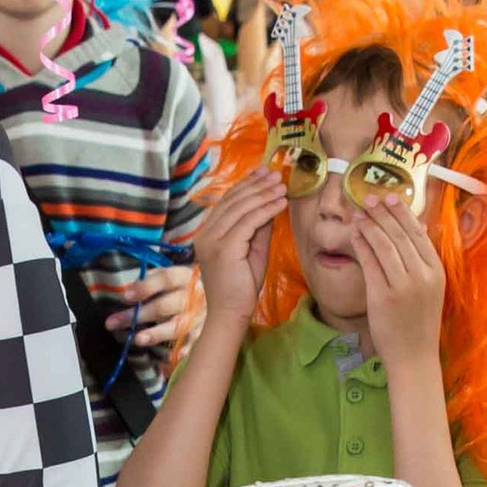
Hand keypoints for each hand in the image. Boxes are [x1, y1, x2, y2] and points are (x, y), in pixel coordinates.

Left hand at [106, 264, 196, 372]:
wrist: (223, 294)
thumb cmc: (186, 286)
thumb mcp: (173, 275)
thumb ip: (152, 280)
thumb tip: (129, 290)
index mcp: (185, 277)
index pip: (165, 279)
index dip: (146, 287)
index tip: (125, 296)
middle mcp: (194, 297)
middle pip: (165, 306)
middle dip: (139, 315)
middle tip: (114, 323)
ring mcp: (200, 318)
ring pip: (177, 327)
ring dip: (156, 334)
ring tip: (138, 340)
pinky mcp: (204, 335)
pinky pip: (190, 346)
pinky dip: (178, 353)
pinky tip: (164, 361)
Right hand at [190, 165, 285, 334]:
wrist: (231, 314)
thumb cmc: (241, 287)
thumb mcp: (252, 250)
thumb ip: (258, 228)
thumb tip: (270, 203)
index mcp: (207, 233)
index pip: (227, 202)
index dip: (246, 184)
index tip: (263, 172)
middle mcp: (205, 234)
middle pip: (233, 200)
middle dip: (256, 184)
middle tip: (276, 173)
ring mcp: (212, 240)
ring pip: (241, 208)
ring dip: (264, 194)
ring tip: (281, 185)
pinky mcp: (224, 248)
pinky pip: (248, 222)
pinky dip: (266, 209)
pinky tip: (280, 203)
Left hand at [350, 186, 448, 369]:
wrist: (414, 357)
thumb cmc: (419, 323)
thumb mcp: (431, 289)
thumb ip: (424, 261)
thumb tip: (419, 228)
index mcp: (437, 271)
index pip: (418, 233)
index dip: (402, 212)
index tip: (390, 197)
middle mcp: (422, 276)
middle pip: (400, 235)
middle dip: (383, 213)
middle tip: (369, 198)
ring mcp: (403, 286)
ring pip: (384, 245)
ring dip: (369, 225)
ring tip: (358, 213)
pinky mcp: (383, 297)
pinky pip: (370, 263)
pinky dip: (361, 245)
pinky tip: (354, 234)